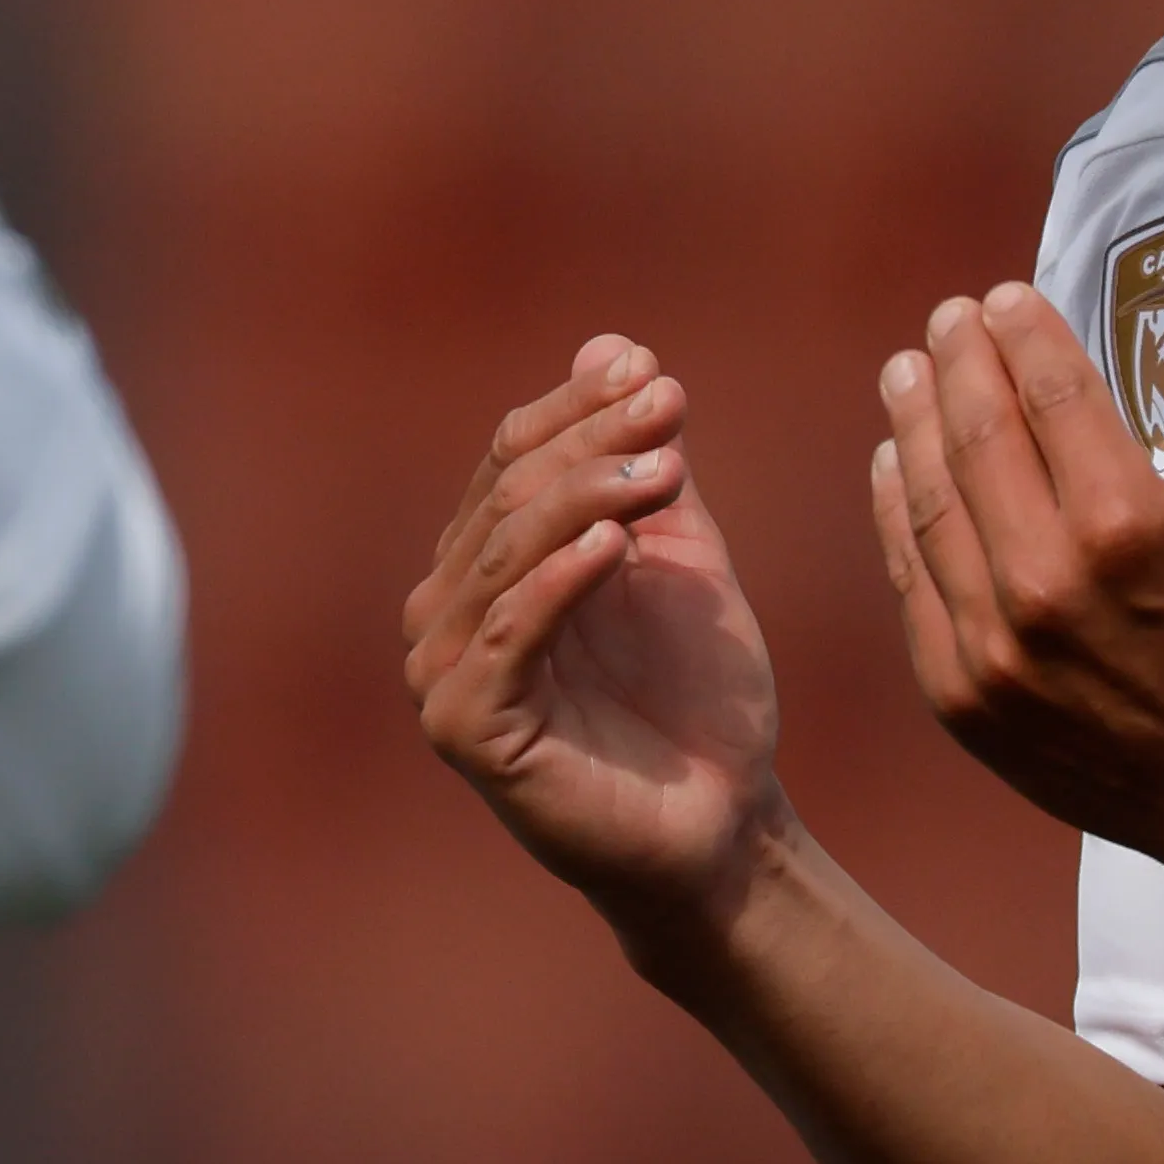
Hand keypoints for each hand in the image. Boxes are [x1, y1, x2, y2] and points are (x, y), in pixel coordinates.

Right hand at [408, 338, 786, 938]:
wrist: (720, 822)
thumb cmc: (695, 698)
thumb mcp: (677, 558)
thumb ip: (641, 462)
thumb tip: (611, 341)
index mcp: (480, 564)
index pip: (512, 457)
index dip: (579, 408)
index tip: (655, 373)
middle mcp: (443, 612)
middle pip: (506, 496)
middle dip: (591, 444)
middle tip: (671, 408)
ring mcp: (443, 673)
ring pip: (503, 554)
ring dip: (586, 499)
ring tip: (666, 471)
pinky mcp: (466, 731)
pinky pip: (507, 636)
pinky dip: (558, 583)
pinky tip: (616, 545)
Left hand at [873, 271, 1163, 896]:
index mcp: (1128, 526)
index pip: (1051, 395)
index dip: (1022, 335)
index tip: (1002, 298)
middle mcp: (1046, 583)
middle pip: (979, 439)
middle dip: (959, 365)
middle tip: (948, 321)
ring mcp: (994, 647)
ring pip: (932, 508)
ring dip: (914, 429)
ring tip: (907, 377)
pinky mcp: (964, 698)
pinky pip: (913, 586)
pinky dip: (897, 518)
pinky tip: (895, 470)